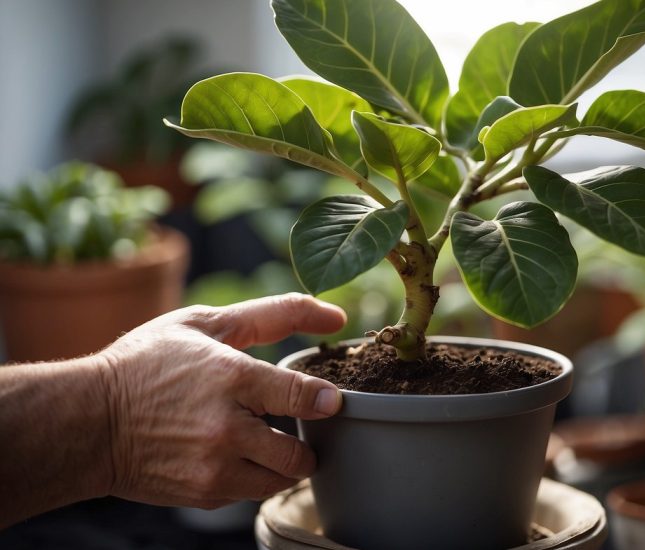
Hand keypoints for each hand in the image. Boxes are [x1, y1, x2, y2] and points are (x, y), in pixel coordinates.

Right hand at [99, 293, 345, 508]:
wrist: (87, 422)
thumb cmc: (146, 364)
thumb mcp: (204, 323)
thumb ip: (272, 315)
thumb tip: (334, 315)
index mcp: (231, 377)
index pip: (303, 396)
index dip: (325, 400)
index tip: (329, 401)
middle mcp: (227, 428)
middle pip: (299, 454)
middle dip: (304, 442)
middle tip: (292, 427)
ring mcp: (214, 467)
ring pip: (280, 480)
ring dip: (281, 463)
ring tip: (262, 441)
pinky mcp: (204, 494)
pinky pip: (251, 493)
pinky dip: (252, 476)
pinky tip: (231, 453)